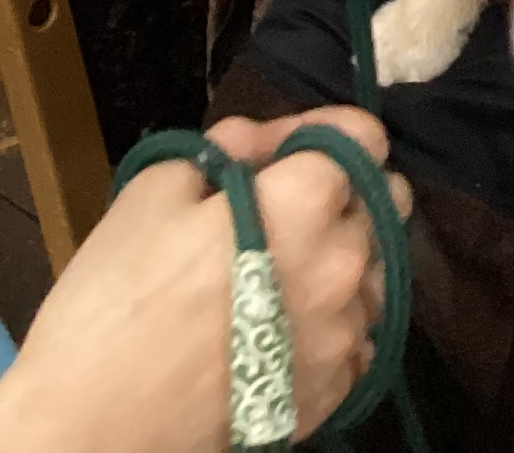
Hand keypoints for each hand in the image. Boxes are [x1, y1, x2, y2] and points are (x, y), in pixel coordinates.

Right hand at [0, 107, 410, 452]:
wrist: (89, 430)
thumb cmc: (116, 302)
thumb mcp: (156, 191)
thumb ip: (233, 147)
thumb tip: (269, 144)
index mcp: (308, 201)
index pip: (364, 136)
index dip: (324, 133)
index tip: (286, 151)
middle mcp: (345, 262)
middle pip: (381, 201)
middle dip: (342, 193)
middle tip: (281, 212)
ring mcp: (345, 333)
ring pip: (376, 269)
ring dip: (342, 260)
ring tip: (281, 276)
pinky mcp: (335, 390)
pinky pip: (360, 334)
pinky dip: (334, 322)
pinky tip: (284, 326)